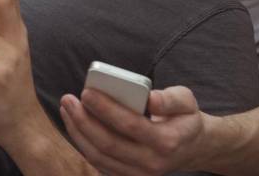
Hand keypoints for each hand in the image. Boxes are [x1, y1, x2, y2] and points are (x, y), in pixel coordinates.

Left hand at [59, 86, 205, 174]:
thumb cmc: (184, 117)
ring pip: (100, 157)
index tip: (87, 92)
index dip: (106, 109)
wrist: (191, 147)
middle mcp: (152, 162)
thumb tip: (149, 97)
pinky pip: (100, 163)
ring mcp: (139, 174)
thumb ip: (170, 98)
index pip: (130, 125)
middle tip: (68, 99)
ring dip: (78, 132)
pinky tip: (74, 124)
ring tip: (67, 109)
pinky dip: (83, 144)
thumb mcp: (186, 100)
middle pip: (109, 144)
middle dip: (83, 120)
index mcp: (167, 141)